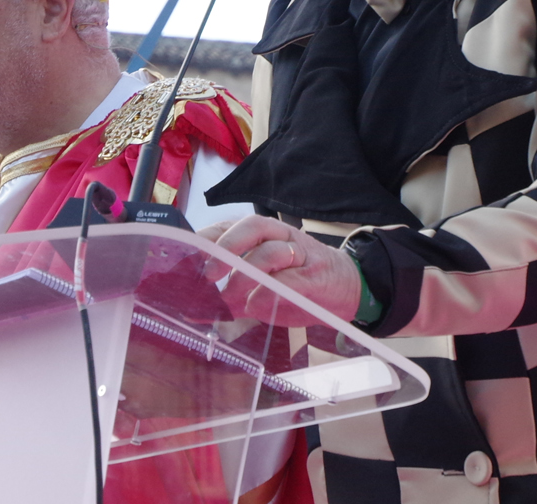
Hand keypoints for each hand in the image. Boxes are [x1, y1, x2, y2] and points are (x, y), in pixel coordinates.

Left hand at [198, 216, 360, 325]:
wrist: (347, 289)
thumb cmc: (298, 285)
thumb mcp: (260, 289)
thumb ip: (230, 296)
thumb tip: (195, 312)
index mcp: (263, 235)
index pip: (231, 226)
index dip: (208, 238)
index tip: (189, 257)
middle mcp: (281, 236)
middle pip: (252, 227)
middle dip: (227, 247)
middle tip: (209, 273)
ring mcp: (300, 254)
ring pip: (271, 251)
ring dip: (246, 274)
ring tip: (229, 298)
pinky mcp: (315, 277)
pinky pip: (290, 279)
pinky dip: (269, 291)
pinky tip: (254, 305)